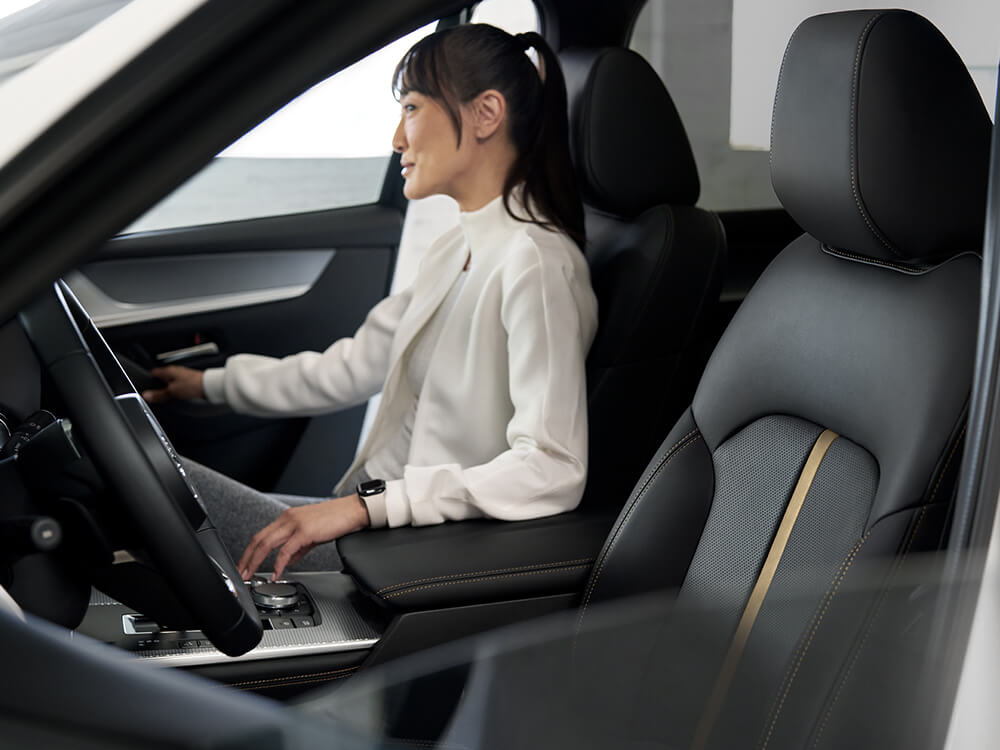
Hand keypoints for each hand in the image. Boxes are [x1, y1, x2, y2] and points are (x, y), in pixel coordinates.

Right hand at [142, 365, 205, 402]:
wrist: (209, 386)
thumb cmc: (192, 385)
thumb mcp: (172, 392)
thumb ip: (159, 394)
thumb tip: (146, 396)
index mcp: (168, 371)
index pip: (153, 372)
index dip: (148, 380)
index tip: (146, 387)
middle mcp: (175, 371)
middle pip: (162, 377)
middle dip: (158, 385)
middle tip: (155, 395)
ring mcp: (182, 375)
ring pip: (170, 381)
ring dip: (168, 388)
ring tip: (167, 396)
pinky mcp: (189, 380)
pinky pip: (178, 384)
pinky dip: (176, 389)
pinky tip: (178, 395)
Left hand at [238, 494, 370, 580]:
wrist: (352, 511)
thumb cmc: (336, 520)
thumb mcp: (312, 534)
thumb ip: (297, 548)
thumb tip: (287, 561)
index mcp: (287, 518)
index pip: (261, 535)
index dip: (250, 551)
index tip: (245, 565)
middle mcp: (287, 518)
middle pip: (258, 539)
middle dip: (246, 558)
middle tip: (240, 573)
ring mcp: (295, 524)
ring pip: (266, 544)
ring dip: (255, 561)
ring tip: (250, 575)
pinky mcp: (304, 531)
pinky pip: (286, 551)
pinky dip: (278, 564)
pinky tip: (276, 573)